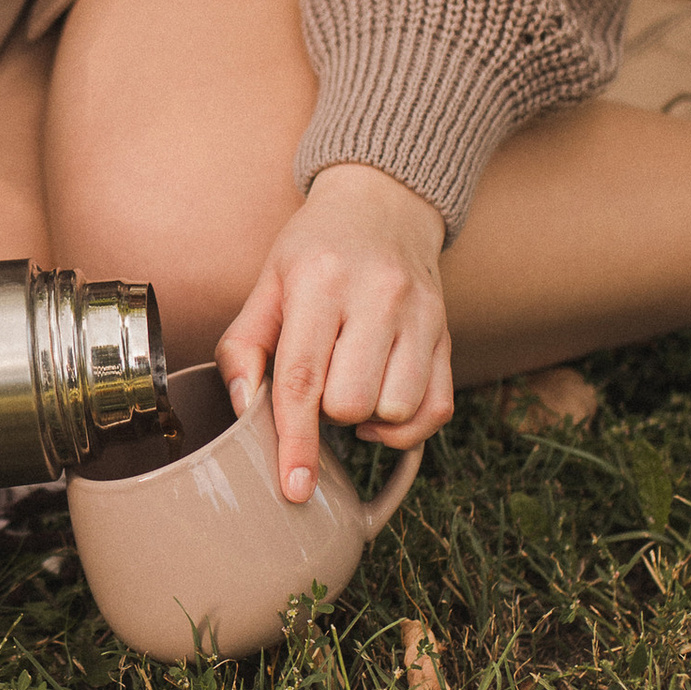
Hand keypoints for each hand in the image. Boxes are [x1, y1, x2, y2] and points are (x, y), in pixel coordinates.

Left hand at [215, 160, 452, 500]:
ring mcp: (421, 314)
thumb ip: (242, 346)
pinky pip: (437, 408)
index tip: (294, 486)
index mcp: (321, 282)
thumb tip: (243, 408)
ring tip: (351, 383)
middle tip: (319, 381)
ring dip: (368, 417)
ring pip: (398, 409)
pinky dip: (406, 424)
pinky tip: (381, 402)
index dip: (297, 440)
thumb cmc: (315, 250)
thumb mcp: (267, 283)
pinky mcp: (448, 332)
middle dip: (328, 412)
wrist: (384, 202)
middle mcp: (378, 296)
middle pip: (353, 402)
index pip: (305, 378)